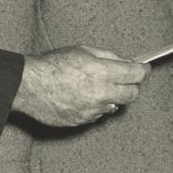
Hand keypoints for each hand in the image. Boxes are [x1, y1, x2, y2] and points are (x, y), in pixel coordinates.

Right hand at [14, 45, 146, 126]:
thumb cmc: (52, 65)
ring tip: (94, 86)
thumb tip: (127, 61)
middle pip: (132, 94)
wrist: (28, 86)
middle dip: (131, 85)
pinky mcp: (82, 121)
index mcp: (102, 72)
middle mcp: (100, 93)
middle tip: (124, 78)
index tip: (144, 69)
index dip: (143, 71)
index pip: (136, 74)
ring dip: (111, 96)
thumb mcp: (83, 50)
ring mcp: (92, 110)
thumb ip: (109, 56)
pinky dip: (95, 106)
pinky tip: (81, 96)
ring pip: (114, 105)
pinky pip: (97, 114)